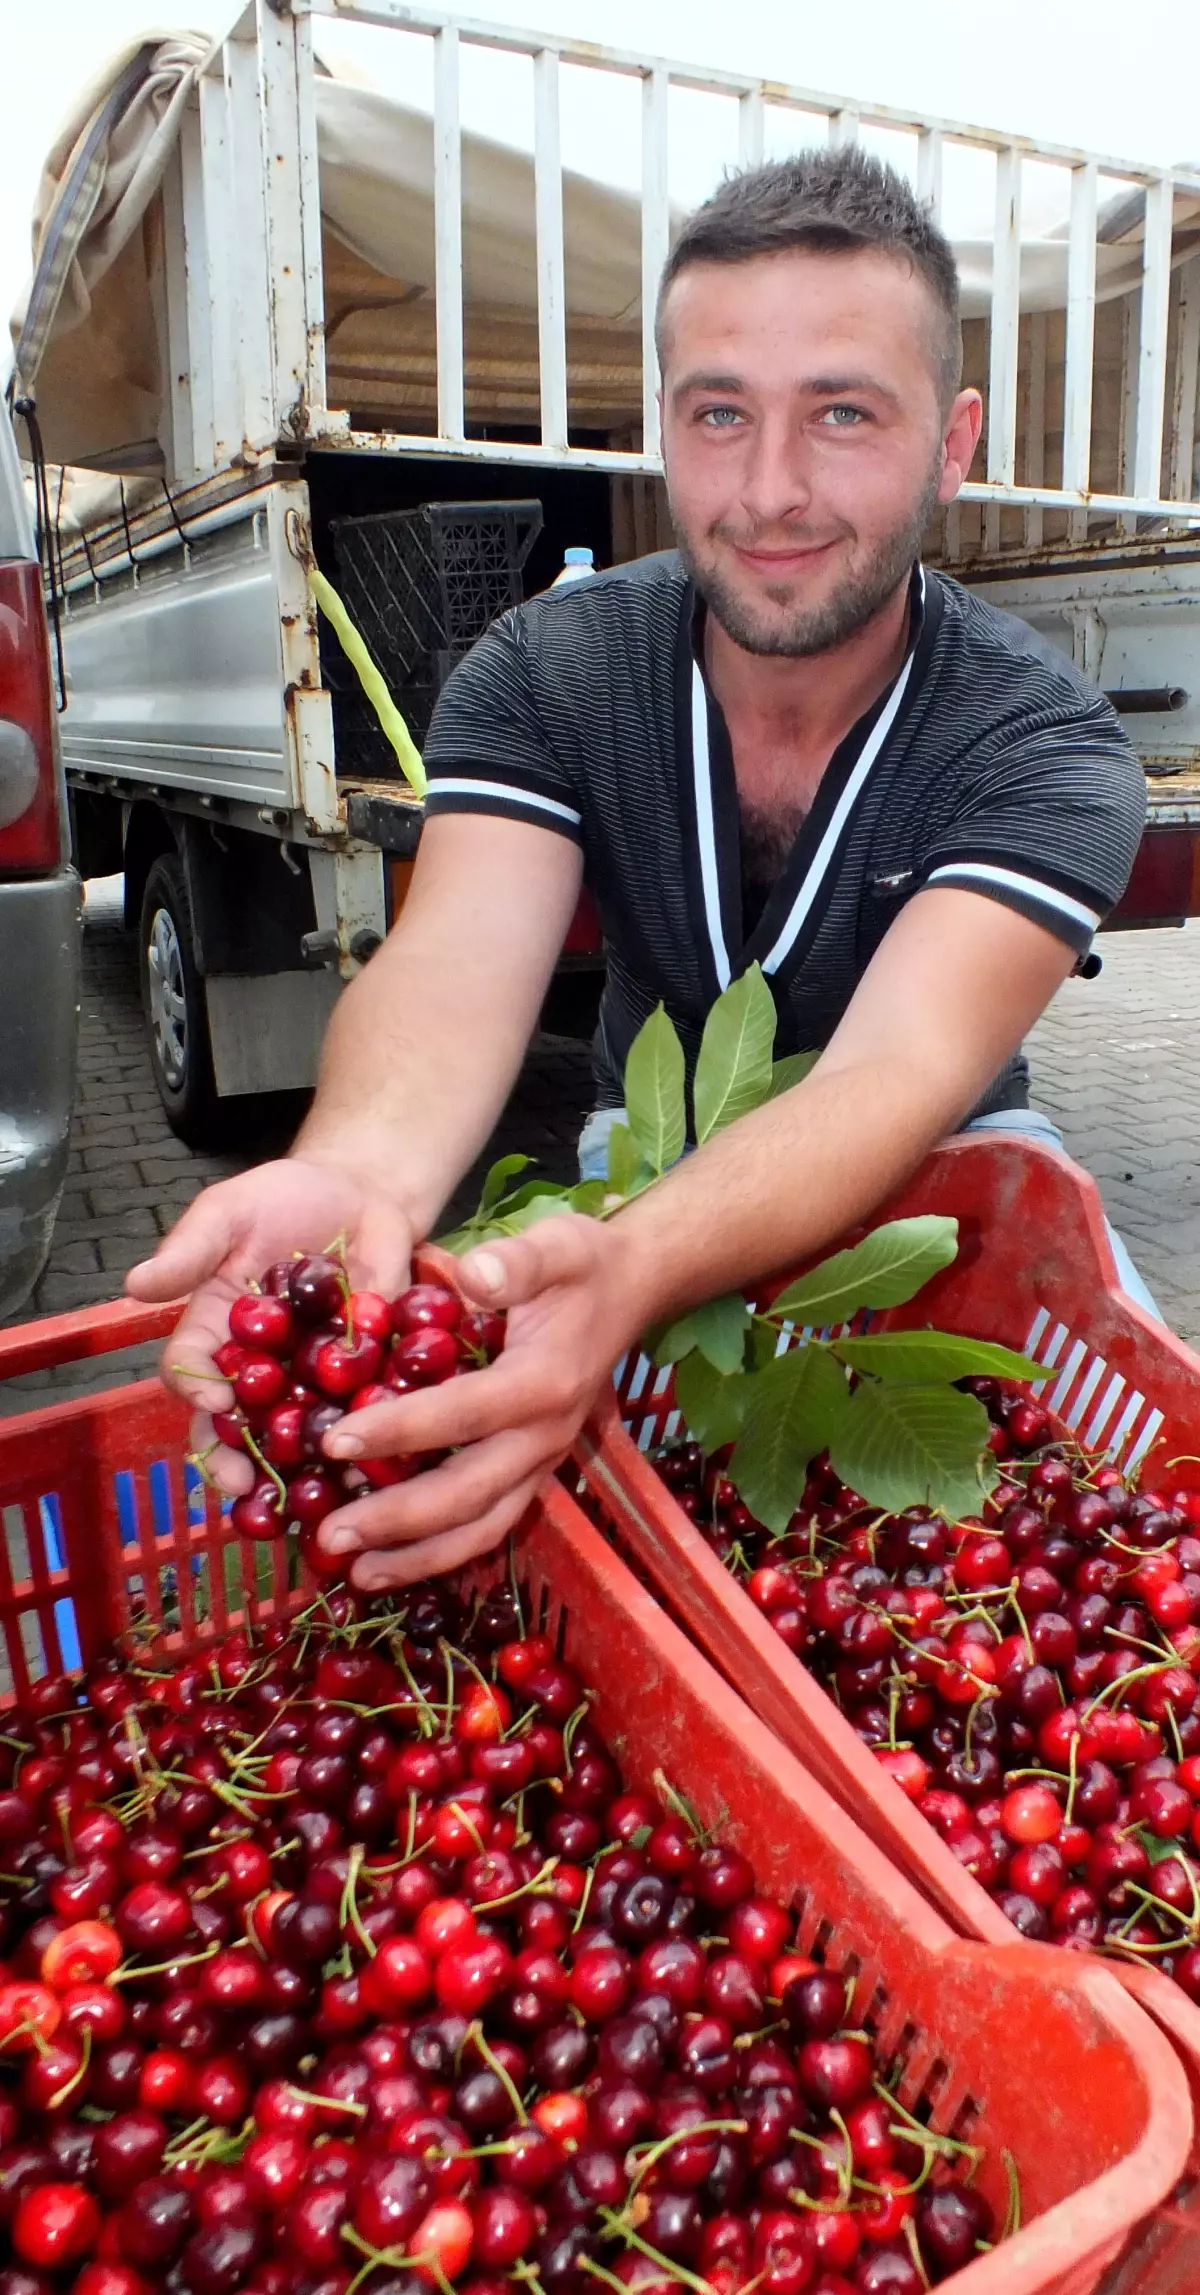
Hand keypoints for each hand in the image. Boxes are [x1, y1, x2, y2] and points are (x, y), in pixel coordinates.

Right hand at [124, 1157, 413, 1494]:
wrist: (361, 1193)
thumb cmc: (283, 1198)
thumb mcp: (229, 1211)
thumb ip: (190, 1249)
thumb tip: (135, 1284)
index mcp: (216, 1331)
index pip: (190, 1371)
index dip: (197, 1392)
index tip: (214, 1405)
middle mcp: (258, 1367)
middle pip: (235, 1425)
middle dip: (234, 1458)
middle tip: (243, 1484)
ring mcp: (312, 1377)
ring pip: (297, 1433)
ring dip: (298, 1465)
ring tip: (305, 1494)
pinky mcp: (368, 1375)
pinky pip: (365, 1410)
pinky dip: (369, 1432)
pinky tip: (376, 1456)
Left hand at [315, 1213, 648, 1591]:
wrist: (632, 1292)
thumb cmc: (584, 1266)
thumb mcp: (557, 1246)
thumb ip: (515, 1261)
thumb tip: (470, 1277)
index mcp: (544, 1382)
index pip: (462, 1414)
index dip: (398, 1431)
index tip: (335, 1440)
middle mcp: (546, 1436)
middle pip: (468, 1494)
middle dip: (397, 1520)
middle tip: (332, 1534)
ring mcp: (543, 1462)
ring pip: (482, 1528)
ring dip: (420, 1557)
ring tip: (359, 1574)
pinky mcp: (535, 1473)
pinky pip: (490, 1524)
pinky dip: (443, 1551)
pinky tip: (395, 1562)